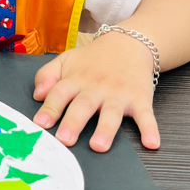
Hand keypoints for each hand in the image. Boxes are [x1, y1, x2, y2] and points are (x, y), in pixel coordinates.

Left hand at [31, 34, 159, 152]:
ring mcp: (119, 94)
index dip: (49, 108)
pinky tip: (152, 142)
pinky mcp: (140, 99)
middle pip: (83, 106)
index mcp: (76, 80)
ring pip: (111, 113)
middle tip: (64, 140)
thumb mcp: (66, 60)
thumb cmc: (93, 59)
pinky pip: (146, 115)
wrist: (129, 43)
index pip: (59, 93)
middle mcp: (96, 88)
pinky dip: (150, 129)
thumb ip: (47, 75)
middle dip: (73, 123)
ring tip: (98, 146)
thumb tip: (37, 95)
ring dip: (105, 130)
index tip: (39, 124)